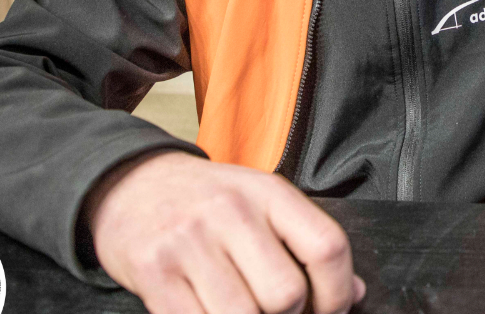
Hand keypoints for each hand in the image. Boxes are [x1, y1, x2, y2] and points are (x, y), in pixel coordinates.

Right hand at [83, 151, 365, 313]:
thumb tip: (352, 293)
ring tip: (243, 310)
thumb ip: (306, 244)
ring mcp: (189, 242)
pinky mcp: (155, 272)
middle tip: (275, 311)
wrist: (131, 184)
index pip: (327, 247)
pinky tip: (211, 313)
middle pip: (285, 294)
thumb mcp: (262, 203)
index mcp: (269, 193)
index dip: (337, 293)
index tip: (331, 309)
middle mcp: (231, 212)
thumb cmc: (206, 201)